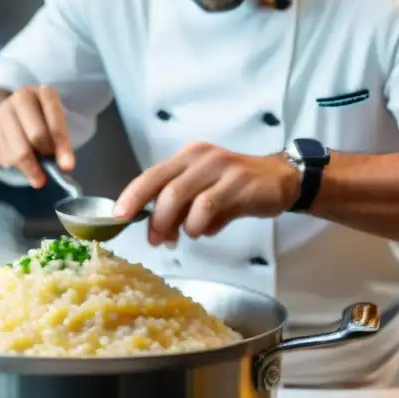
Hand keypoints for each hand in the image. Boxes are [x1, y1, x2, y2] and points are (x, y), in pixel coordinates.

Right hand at [0, 86, 74, 188]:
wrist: (10, 114)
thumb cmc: (42, 122)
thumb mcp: (55, 123)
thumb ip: (59, 141)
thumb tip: (63, 166)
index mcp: (44, 93)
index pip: (55, 119)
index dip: (62, 145)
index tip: (67, 167)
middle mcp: (21, 98)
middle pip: (37, 135)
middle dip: (46, 154)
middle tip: (50, 166)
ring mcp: (2, 112)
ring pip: (19, 151)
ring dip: (32, 168)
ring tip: (38, 175)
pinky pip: (6, 157)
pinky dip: (17, 167)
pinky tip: (22, 165)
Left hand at [113, 142, 299, 245]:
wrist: (280, 179)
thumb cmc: (235, 188)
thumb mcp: (202, 192)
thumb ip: (178, 208)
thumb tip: (156, 233)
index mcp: (187, 156)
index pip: (151, 175)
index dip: (132, 196)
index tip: (118, 217)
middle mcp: (201, 157)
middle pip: (164, 188)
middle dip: (156, 220)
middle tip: (157, 241)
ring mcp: (221, 168)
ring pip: (184, 199)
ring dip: (180, 225)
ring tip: (186, 236)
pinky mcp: (240, 183)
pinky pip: (208, 207)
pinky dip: (201, 225)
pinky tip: (207, 230)